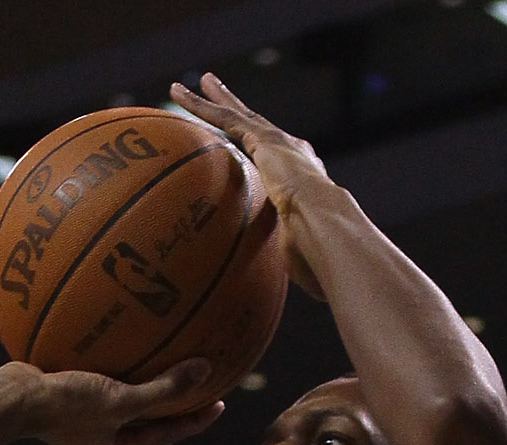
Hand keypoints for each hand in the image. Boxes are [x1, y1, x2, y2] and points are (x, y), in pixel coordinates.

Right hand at [0, 360, 223, 444]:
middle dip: (175, 399)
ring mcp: (83, 417)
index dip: (197, 417)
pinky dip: (115, 359)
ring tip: (168, 355)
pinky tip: (122, 332)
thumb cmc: (65, 406)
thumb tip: (206, 370)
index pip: (169, 433)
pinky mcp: (67, 393)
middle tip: (203, 379)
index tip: (221, 401)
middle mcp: (102, 438)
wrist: (11, 399)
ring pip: (125, 396)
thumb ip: (163, 390)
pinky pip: (101, 374)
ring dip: (146, 378)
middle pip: (149, 417)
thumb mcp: (119, 400)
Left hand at [170, 71, 329, 294]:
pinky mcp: (261, 140)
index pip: (276, 161)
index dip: (262, 151)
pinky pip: (224, 118)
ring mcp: (276, 142)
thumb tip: (293, 296)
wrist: (326, 227)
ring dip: (212, 99)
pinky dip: (200, 106)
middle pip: (255, 127)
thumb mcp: (299, 259)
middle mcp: (290, 153)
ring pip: (236, 115)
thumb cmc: (320, 254)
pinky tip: (179, 94)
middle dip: (236, 110)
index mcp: (302, 179)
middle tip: (218, 95)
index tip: (253, 146)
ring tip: (189, 86)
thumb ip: (289, 264)